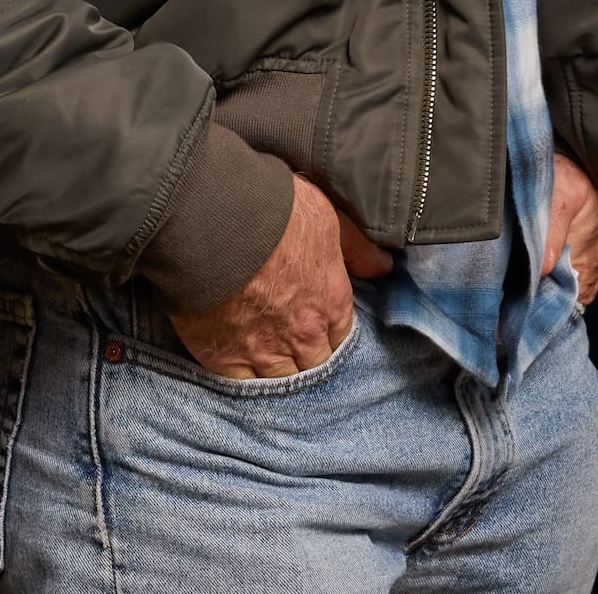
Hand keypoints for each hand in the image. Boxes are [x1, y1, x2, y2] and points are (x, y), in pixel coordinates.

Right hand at [169, 171, 393, 378]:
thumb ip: (356, 248)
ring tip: (257, 353)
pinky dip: (238, 376)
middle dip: (303, 358)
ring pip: (278, 381)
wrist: (215, 222)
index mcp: (331, 305)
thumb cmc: (274, 213)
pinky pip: (238, 383)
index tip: (313, 324)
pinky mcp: (223, 357)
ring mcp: (263, 352)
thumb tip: (382, 267)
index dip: (326, 333)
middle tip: (284, 341)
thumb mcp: (327, 219)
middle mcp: (303, 337)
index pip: (340, 338)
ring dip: (272, 370)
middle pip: (312, 366)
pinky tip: (232, 361)